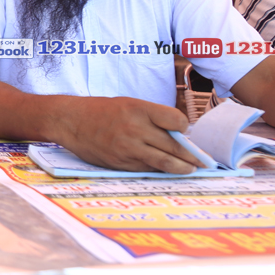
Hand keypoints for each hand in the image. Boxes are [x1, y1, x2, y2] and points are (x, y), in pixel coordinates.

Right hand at [53, 97, 202, 173]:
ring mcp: (127, 148)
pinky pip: (146, 169)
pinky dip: (158, 170)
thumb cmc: (101, 110)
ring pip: (164, 162)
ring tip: (190, 169)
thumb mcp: (128, 104)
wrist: (70, 121)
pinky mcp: (120, 163)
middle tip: (204, 161)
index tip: (187, 132)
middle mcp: (134, 129)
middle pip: (175, 146)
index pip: (176, 121)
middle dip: (192, 155)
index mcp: (138, 109)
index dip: (185, 128)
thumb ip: (152, 117)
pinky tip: (165, 170)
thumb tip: (179, 134)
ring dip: (182, 168)